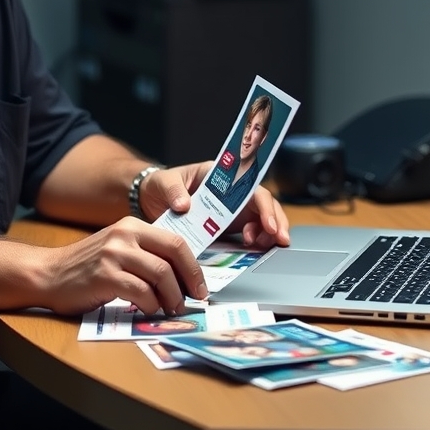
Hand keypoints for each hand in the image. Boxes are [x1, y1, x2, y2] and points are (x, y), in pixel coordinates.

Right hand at [38, 217, 206, 316]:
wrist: (49, 273)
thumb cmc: (87, 267)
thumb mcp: (118, 249)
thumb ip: (145, 254)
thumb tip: (181, 277)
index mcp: (132, 226)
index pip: (175, 242)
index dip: (193, 267)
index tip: (200, 287)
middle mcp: (125, 235)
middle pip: (172, 256)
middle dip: (189, 282)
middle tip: (192, 301)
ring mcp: (114, 254)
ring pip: (161, 274)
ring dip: (171, 297)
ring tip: (170, 310)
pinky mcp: (105, 276)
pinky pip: (141, 292)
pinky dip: (150, 305)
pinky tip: (148, 311)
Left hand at [141, 163, 290, 249]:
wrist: (151, 199)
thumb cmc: (161, 185)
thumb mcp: (164, 183)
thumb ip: (174, 191)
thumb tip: (184, 205)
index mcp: (220, 177)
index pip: (249, 187)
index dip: (263, 204)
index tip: (268, 222)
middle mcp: (231, 193)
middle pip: (263, 204)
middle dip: (275, 221)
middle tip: (279, 239)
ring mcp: (231, 212)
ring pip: (261, 220)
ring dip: (269, 234)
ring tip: (264, 247)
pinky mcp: (227, 229)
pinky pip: (248, 236)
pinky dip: (256, 244)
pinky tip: (255, 252)